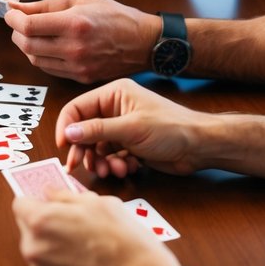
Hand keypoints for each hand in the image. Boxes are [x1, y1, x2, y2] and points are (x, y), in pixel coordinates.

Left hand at [4, 0, 159, 81]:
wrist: (143, 42)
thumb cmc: (113, 15)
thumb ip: (45, 5)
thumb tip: (15, 8)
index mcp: (75, 24)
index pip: (28, 26)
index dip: (12, 20)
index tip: (10, 14)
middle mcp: (75, 48)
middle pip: (27, 46)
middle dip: (16, 33)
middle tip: (18, 23)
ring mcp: (78, 67)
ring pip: (35, 60)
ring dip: (27, 47)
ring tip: (32, 34)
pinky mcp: (81, 78)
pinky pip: (49, 69)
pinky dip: (41, 57)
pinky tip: (46, 46)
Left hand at [14, 190, 180, 265]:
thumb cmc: (123, 240)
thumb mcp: (98, 203)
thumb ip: (65, 196)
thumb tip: (50, 193)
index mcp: (41, 220)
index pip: (20, 203)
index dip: (35, 200)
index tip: (47, 203)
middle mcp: (33, 246)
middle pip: (27, 227)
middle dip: (45, 223)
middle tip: (73, 225)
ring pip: (37, 249)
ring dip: (51, 246)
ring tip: (82, 246)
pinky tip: (80, 264)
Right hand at [56, 78, 208, 179]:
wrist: (200, 147)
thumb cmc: (172, 128)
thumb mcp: (131, 129)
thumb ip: (97, 130)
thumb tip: (68, 133)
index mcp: (114, 94)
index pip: (77, 108)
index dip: (67, 127)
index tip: (64, 147)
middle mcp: (114, 109)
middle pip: (84, 130)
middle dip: (84, 150)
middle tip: (82, 167)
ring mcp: (121, 128)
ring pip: (96, 147)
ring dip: (101, 161)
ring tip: (112, 170)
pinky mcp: (129, 145)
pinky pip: (110, 157)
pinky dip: (114, 165)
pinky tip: (127, 168)